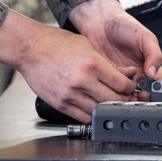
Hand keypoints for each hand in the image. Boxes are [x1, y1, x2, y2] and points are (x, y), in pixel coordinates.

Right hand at [0, 7, 156, 122]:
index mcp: (92, 63)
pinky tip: (97, 108)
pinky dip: (93, 115)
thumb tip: (129, 74)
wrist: (30, 48)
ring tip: (112, 103)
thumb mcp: (88, 46)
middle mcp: (82, 80)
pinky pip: (82, 116)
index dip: (131, 88)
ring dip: (109, 109)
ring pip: (99, 110)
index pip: (121, 84)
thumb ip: (109, 63)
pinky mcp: (60, 103)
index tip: (132, 87)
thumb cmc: (57, 43)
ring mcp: (70, 94)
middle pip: (113, 100)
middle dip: (124, 100)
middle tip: (126, 97)